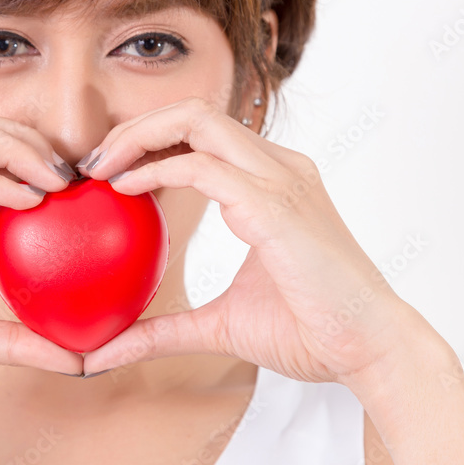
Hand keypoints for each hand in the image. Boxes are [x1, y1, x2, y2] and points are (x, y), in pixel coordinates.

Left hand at [79, 97, 438, 386]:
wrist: (371, 351)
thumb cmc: (311, 332)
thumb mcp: (219, 325)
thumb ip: (163, 330)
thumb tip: (103, 352)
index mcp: (273, 181)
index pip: (202, 133)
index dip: (149, 141)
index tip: (106, 172)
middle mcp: (279, 167)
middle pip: (193, 112)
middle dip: (135, 127)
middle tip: (92, 163)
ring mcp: (281, 179)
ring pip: (196, 120)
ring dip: (138, 136)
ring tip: (99, 167)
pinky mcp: (275, 205)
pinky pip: (203, 165)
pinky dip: (157, 168)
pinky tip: (125, 188)